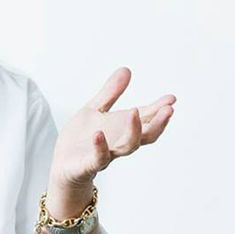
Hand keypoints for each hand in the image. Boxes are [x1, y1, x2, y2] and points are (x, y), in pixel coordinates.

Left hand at [50, 66, 175, 189]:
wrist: (62, 164)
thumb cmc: (81, 138)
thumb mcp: (95, 109)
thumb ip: (110, 93)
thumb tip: (126, 69)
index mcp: (123, 128)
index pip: (147, 119)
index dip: (160, 109)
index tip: (172, 98)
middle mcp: (120, 142)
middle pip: (146, 135)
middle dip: (159, 123)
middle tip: (169, 109)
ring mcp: (107, 154)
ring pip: (128, 146)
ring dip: (134, 130)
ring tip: (135, 112)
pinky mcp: (90, 164)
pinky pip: (99, 158)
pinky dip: (101, 146)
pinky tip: (99, 134)